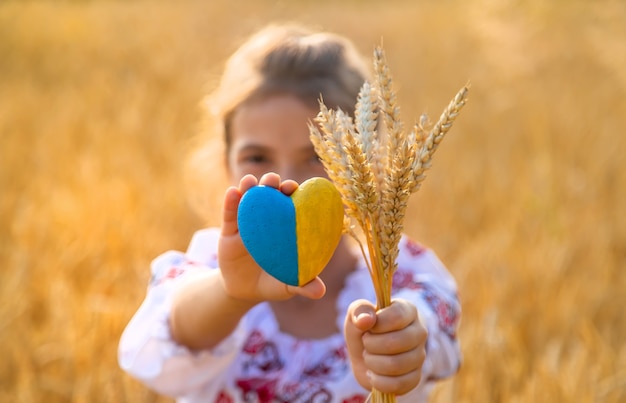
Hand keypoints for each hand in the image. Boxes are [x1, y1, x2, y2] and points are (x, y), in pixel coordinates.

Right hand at [218, 172, 325, 302]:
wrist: (243, 292)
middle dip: (272, 183)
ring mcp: (247, 223)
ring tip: (250, 182)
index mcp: (285, 227)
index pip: (291, 203)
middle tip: (274, 182)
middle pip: (270, 194)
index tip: (295, 188)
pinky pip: (230, 214)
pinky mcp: (229, 230)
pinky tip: (233, 192)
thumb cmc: (272, 283)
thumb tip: (320, 292)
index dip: (294, 192)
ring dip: (250, 186)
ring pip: (248, 199)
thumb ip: (303, 285)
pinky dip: (231, 202)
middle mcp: (267, 220)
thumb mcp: (288, 286)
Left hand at [344, 299, 426, 394]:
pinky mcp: (415, 377)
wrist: (364, 354)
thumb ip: (359, 311)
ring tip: (369, 357)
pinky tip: (373, 374)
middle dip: (371, 345)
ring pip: (396, 365)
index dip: (377, 324)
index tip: (368, 327)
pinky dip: (378, 381)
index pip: (397, 317)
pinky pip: (398, 384)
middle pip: (396, 342)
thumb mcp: (357, 314)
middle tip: (366, 343)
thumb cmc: (363, 329)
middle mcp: (419, 332)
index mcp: (408, 310)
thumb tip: (365, 320)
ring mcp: (420, 356)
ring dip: (373, 363)